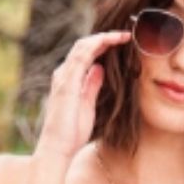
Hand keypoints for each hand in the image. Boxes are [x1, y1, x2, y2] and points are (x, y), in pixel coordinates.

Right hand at [35, 28, 132, 162]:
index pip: (85, 54)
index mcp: (69, 80)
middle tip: (125, 34)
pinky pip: (82, 55)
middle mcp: (64, 74)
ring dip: (104, 37)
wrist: (57, 149)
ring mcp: (64, 77)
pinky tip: (111, 41)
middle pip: (84, 46)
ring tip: (122, 35)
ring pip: (83, 46)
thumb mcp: (88, 106)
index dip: (102, 45)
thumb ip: (92, 86)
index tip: (121, 43)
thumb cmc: (71, 134)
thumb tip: (100, 68)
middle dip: (105, 37)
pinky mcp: (67, 82)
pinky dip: (98, 44)